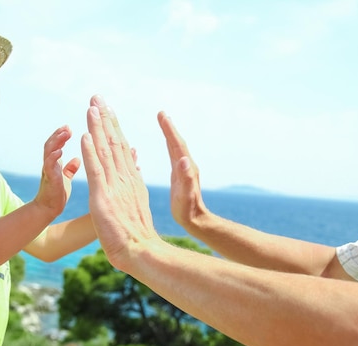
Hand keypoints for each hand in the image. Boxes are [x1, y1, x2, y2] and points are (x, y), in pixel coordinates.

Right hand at [34, 125, 80, 216]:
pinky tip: (60, 151)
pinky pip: (49, 166)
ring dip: (56, 141)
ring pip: (49, 151)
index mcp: (54, 163)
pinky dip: (53, 157)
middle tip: (67, 127)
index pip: (56, 144)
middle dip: (58, 134)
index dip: (61, 135)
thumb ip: (69, 169)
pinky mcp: (49, 179)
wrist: (48, 210)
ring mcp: (47, 171)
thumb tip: (77, 159)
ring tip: (64, 132)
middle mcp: (49, 164)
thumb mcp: (65, 179)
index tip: (68, 127)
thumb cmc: (56, 195)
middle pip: (51, 144)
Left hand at [81, 95, 159, 271]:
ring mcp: (114, 185)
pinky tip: (86, 135)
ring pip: (105, 150)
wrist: (141, 251)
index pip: (120, 147)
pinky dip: (91, 151)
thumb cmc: (136, 234)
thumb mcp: (134, 204)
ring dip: (97, 127)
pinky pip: (96, 169)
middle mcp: (124, 177)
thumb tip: (133, 171)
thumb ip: (132, 186)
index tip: (106, 109)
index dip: (111, 127)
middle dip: (104, 118)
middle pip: (113, 142)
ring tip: (91, 107)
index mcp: (130, 179)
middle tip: (97, 97)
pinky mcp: (103, 196)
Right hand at [158, 112, 209, 232]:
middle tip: (161, 114)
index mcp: (185, 168)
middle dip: (169, 127)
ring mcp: (184, 170)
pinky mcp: (180, 175)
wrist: (195, 220)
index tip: (162, 116)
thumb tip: (183, 159)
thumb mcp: (186, 195)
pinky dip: (170, 145)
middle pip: (176, 142)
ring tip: (163, 123)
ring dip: (170, 134)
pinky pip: (173, 155)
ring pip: (175, 147)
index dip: (169, 130)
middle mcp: (186, 166)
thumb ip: (186, 178)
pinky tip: (167, 144)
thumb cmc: (188, 210)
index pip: (177, 144)